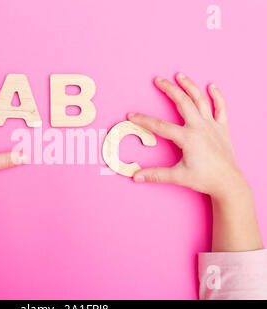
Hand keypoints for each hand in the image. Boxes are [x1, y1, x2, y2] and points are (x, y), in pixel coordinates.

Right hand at [128, 73, 248, 199]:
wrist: (228, 182)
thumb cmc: (204, 179)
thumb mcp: (178, 177)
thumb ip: (156, 175)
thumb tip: (137, 177)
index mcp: (188, 138)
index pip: (160, 126)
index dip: (144, 120)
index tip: (131, 115)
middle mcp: (200, 127)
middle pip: (182, 102)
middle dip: (169, 89)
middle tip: (158, 80)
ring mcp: (212, 126)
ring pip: (200, 100)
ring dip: (190, 86)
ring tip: (180, 75)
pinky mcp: (222, 128)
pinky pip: (221, 108)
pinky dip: (217, 96)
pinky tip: (212, 86)